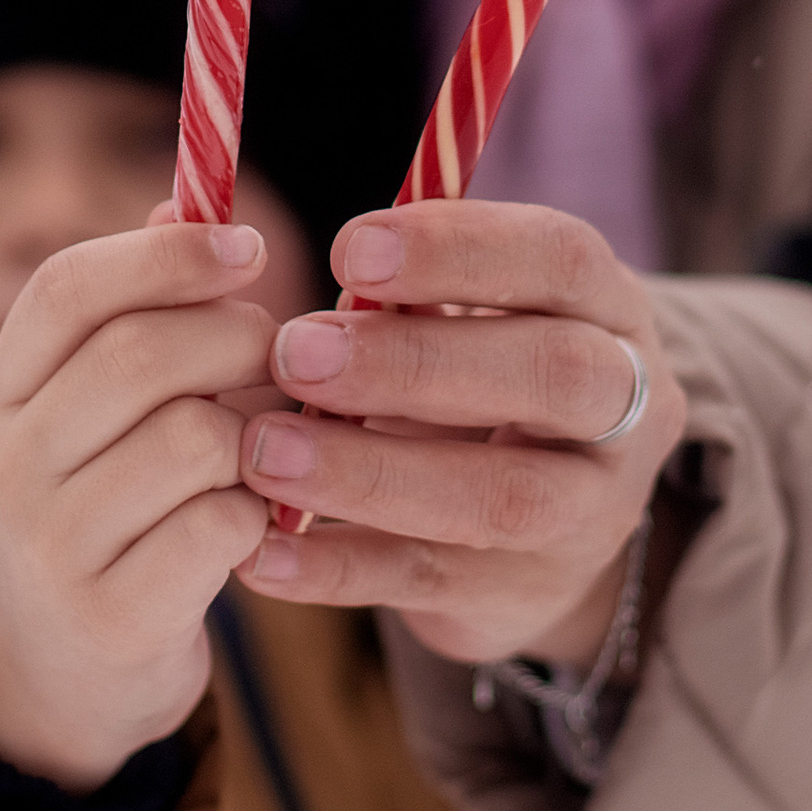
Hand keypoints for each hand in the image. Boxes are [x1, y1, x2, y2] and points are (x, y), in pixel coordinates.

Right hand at [0, 223, 278, 789]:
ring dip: (256, 434)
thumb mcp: (100, 400)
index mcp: (6, 386)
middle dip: (238, 341)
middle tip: (274, 359)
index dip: (163, 255)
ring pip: (194, 438)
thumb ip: (141, 304)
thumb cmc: (114, 495)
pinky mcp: (110, 616)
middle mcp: (10, 461)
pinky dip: (258, 512)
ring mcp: (52, 544)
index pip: (65, 288)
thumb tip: (183, 199)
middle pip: (140, 355)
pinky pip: (220, 525)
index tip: (248, 247)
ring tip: (259, 447)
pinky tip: (249, 520)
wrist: (66, 671)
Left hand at [234, 201, 683, 668]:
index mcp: (607, 306)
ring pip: (502, 497)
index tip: (347, 249)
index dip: (459, 250)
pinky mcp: (527, 596)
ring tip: (265, 453)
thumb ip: (362, 269)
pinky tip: (261, 548)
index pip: (562, 257)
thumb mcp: (448, 308)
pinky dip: (340, 568)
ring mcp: (589, 512)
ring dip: (372, 472)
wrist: (544, 519)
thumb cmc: (468, 370)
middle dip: (417, 362)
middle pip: (553, 376)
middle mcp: (625, 407)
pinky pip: (433, 584)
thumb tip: (186, 214)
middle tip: (296, 353)